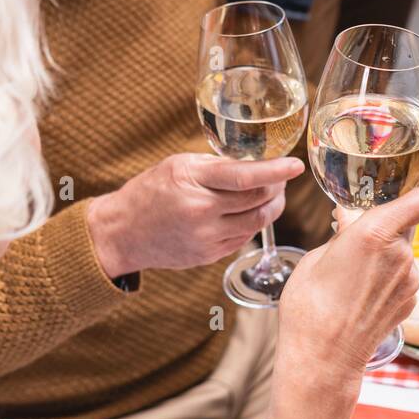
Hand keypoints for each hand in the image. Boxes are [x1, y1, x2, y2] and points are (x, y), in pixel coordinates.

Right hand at [86, 153, 304, 277]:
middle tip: (282, 177)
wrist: (123, 233)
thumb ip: (215, 165)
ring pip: (256, 222)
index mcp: (193, 182)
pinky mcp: (208, 256)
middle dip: (277, 187)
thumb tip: (255, 162)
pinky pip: (243, 238)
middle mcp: (201, 212)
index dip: (275, 171)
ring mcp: (206, 238)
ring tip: (271, 194)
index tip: (296, 165)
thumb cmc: (150, 191)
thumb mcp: (178, 165)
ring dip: (270, 207)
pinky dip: (252, 223)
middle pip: (257, 200)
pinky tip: (249, 212)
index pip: (245, 177)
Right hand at [276, 164, 418, 377]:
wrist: (322, 361)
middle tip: (358, 225)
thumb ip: (343, 233)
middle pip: (406, 220)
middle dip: (386, 218)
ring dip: (383, 249)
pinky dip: (385, 273)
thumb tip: (350, 220)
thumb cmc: (309, 309)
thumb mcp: (317, 257)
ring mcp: (409, 280)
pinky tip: (359, 289)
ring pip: (401, 249)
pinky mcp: (409, 302)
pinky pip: (401, 274)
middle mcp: (401, 254)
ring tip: (349, 270)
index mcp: (376, 233)